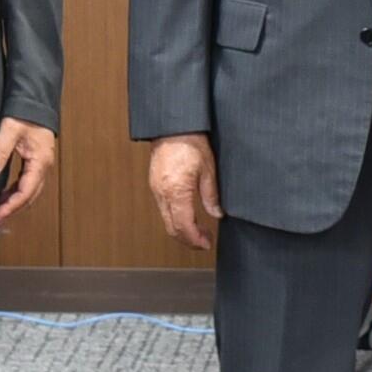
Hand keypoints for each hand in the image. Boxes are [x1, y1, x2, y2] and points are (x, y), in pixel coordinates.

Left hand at [0, 117, 57, 229]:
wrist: (35, 100)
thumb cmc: (26, 113)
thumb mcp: (9, 130)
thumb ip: (0, 151)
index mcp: (39, 162)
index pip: (25, 192)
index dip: (11, 207)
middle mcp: (43, 166)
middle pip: (29, 197)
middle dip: (12, 210)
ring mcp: (40, 164)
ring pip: (29, 192)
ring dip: (13, 203)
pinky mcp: (35, 161)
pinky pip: (26, 183)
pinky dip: (15, 193)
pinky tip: (3, 196)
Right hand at [148, 133, 220, 250]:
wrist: (173, 127)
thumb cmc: (190, 142)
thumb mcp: (208, 169)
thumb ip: (211, 195)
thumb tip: (216, 213)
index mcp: (177, 191)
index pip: (184, 226)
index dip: (195, 240)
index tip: (206, 244)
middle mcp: (163, 194)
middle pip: (172, 229)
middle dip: (189, 240)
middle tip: (205, 242)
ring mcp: (156, 190)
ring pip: (166, 221)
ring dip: (182, 230)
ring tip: (199, 231)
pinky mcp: (155, 185)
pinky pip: (163, 210)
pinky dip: (175, 219)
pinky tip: (188, 216)